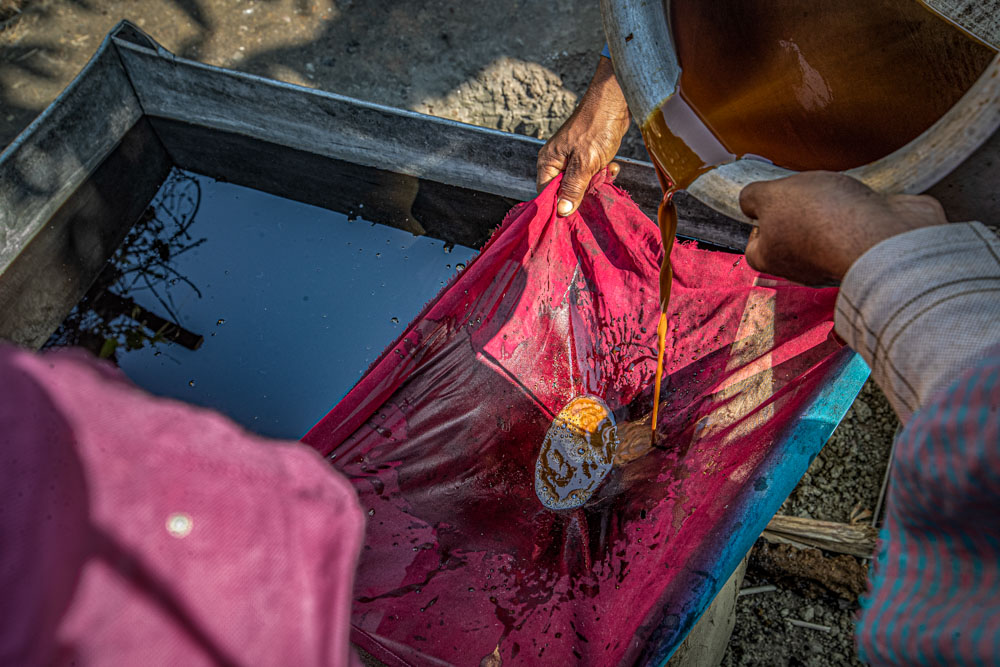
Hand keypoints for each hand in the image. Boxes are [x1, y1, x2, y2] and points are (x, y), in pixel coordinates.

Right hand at [537, 57, 630, 216]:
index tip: (575, 214)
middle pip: (565, 190)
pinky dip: (602, 173)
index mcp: (548, 162)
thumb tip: (562, 211)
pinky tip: (611, 165)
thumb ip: (573, 188)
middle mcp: (557, 161)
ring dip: (596, 181)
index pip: (546, 194)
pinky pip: (591, 173)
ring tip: (606, 170)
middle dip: (583, 192)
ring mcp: (572, 158)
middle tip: (596, 185)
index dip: (560, 205)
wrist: (615, 102)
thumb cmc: (596, 128)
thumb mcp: (585, 163)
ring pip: (581, 183)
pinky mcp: (586, 155)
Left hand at [740, 171, 948, 283]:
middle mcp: (801, 266)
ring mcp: (835, 260)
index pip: (754, 249)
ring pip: (824, 235)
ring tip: (833, 194)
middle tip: (804, 195)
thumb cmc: (821, 218)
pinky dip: (856, 215)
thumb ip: (752, 197)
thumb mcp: (771, 195)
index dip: (757, 226)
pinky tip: (859, 201)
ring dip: (828, 213)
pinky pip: (856, 231)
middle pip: (790, 241)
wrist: (882, 233)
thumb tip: (749, 202)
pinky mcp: (867, 251)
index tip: (766, 207)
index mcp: (772, 257)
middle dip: (795, 215)